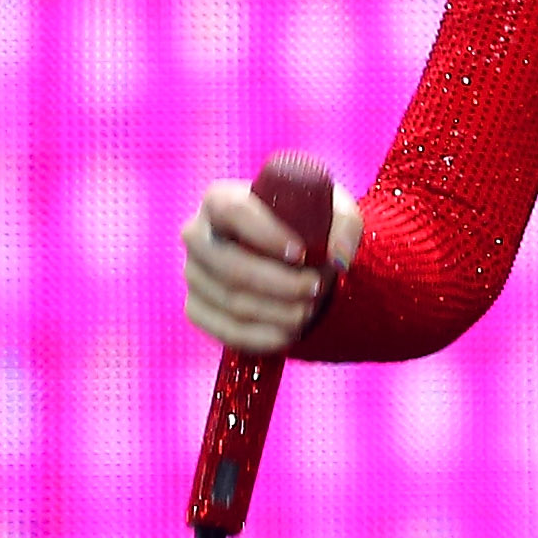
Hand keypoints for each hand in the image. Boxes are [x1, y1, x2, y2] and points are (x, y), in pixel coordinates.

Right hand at [181, 177, 362, 354]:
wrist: (295, 261)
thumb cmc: (309, 226)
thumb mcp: (335, 214)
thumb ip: (345, 226)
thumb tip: (339, 257)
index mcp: (220, 200)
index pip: (231, 211)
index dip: (265, 234)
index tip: (301, 254)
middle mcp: (197, 235)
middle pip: (229, 265)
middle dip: (279, 284)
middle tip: (316, 289)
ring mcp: (193, 274)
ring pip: (231, 301)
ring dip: (277, 312)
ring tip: (309, 311)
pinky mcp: (197, 308)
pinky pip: (224, 330)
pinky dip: (261, 337)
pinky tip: (289, 335)